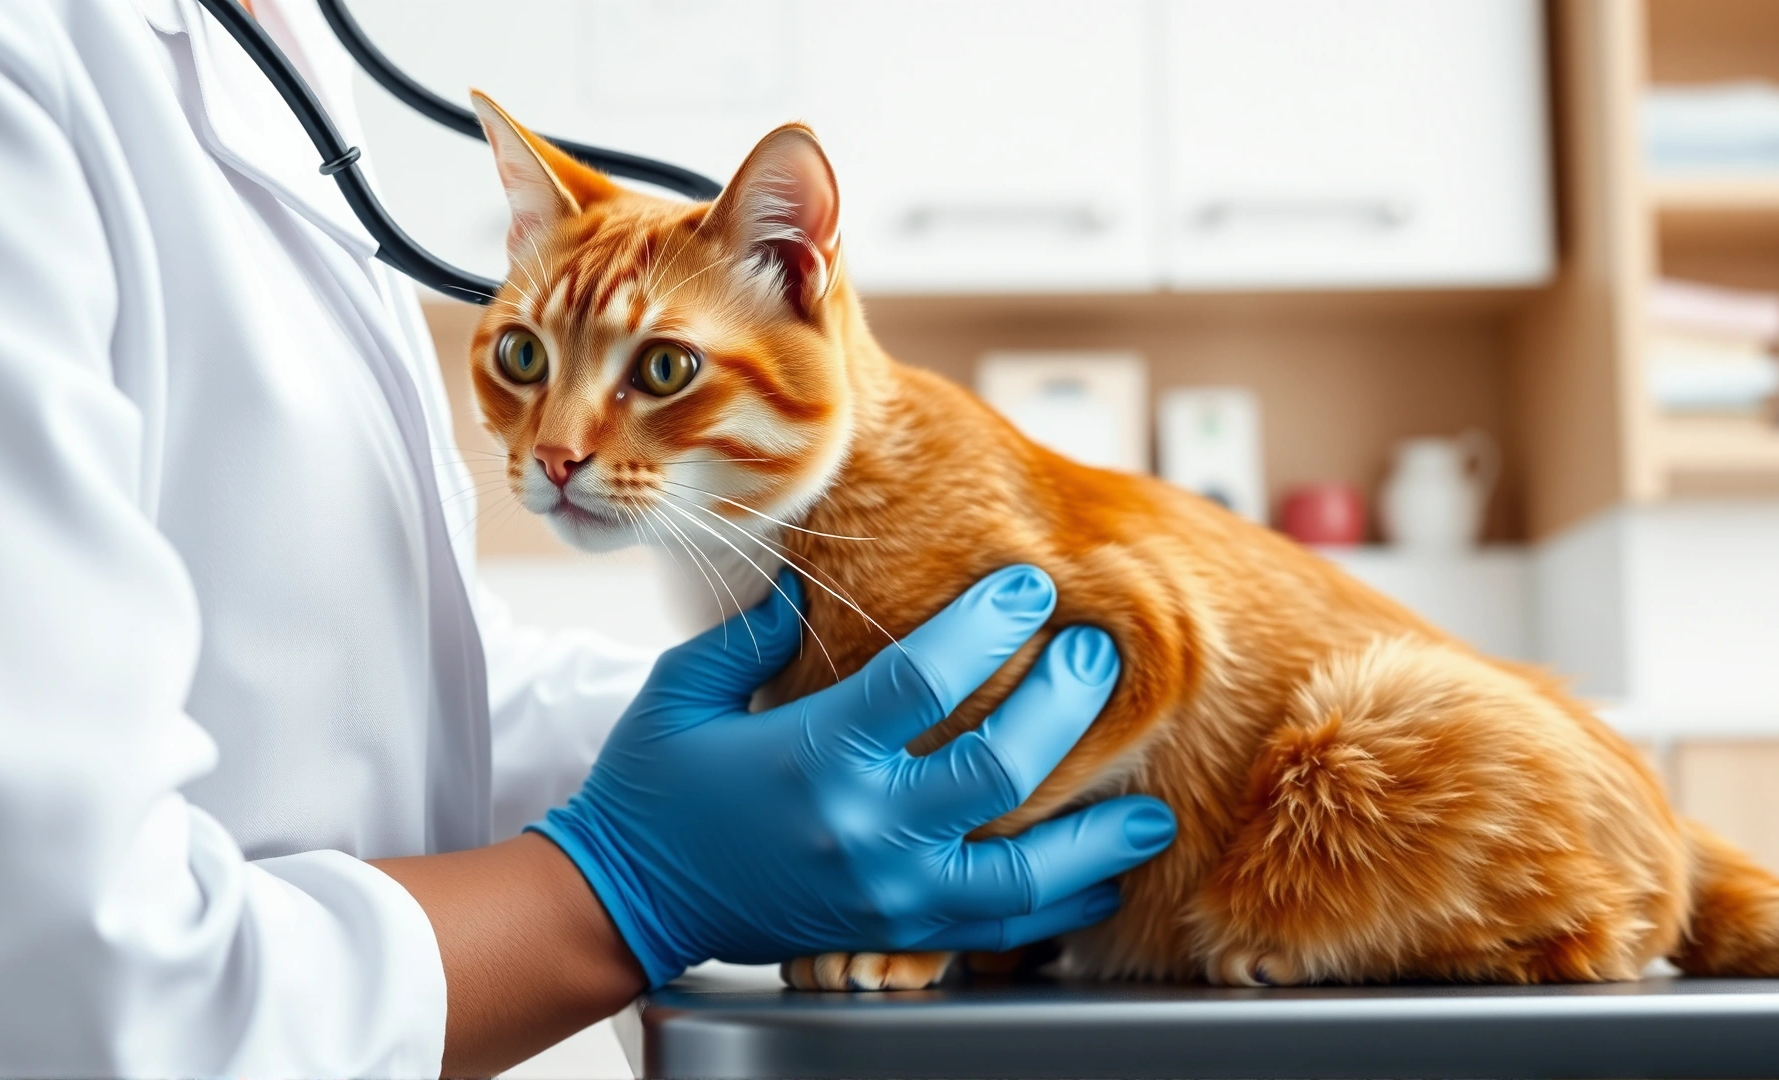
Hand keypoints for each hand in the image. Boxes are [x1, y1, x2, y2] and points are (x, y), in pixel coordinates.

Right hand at [530, 565, 1176, 984]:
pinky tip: (1101, 882)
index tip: (1031, 587)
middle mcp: (859, 826)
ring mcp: (883, 890)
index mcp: (811, 752)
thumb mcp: (684, 689)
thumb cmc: (654, 785)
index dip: (988, 625)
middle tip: (1099, 661)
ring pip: (1019, 870)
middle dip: (1063, 707)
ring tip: (1152, 805)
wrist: (626, 900)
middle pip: (996, 765)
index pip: (924, 679)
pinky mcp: (891, 932)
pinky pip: (995, 928)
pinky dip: (1058, 907)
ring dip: (1095, 836)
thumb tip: (811, 573)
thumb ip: (754, 631)